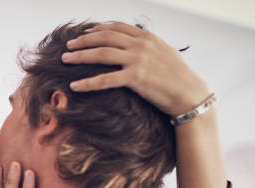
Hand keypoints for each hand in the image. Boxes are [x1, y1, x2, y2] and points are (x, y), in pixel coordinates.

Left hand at [62, 22, 210, 115]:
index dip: (98, 30)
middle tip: (68, 46)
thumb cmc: (179, 76)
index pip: (117, 27)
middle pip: (104, 37)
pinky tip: (74, 85)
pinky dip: (87, 82)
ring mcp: (138, 60)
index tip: (84, 35)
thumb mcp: (165, 53)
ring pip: (101, 54)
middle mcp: (141, 45)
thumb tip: (136, 46)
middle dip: (83, 41)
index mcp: (147, 37)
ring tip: (64, 60)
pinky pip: (105, 80)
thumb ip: (148, 47)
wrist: (190, 93)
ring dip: (80, 56)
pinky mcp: (135, 78)